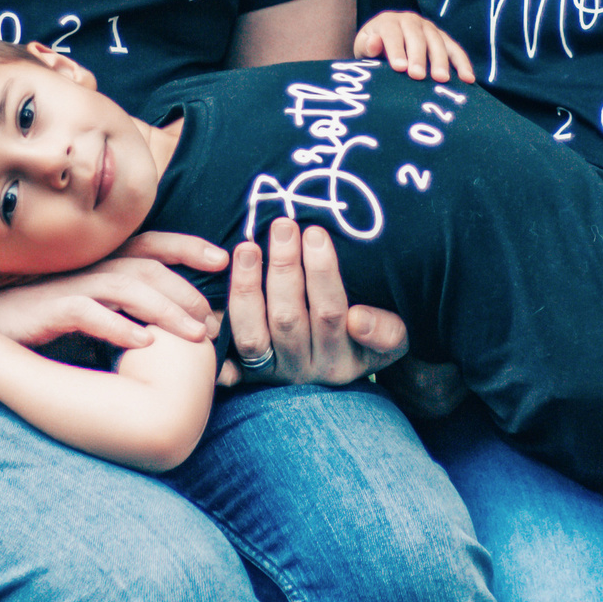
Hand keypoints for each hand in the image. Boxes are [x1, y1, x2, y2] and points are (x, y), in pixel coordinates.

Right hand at [0, 242, 221, 352]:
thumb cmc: (38, 317)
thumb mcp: (85, 302)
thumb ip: (119, 299)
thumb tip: (164, 317)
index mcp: (100, 261)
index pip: (151, 243)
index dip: (188, 246)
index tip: (223, 258)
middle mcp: (89, 267)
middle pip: (148, 267)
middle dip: (187, 290)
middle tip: (214, 320)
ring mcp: (71, 285)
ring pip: (128, 288)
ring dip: (166, 311)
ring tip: (195, 334)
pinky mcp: (51, 308)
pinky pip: (90, 313)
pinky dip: (119, 327)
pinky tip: (144, 343)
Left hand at [224, 217, 409, 384]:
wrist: (342, 372)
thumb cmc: (370, 340)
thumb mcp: (394, 339)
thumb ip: (385, 331)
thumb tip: (358, 320)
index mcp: (344, 359)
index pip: (331, 312)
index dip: (321, 273)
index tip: (315, 233)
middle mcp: (306, 369)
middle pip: (288, 318)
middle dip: (283, 267)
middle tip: (282, 225)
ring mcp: (273, 374)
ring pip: (252, 335)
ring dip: (247, 289)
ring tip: (247, 247)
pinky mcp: (246, 376)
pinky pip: (226, 357)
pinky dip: (216, 333)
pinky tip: (208, 303)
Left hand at [353, 10, 475, 83]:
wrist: (384, 44)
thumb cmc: (372, 50)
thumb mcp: (363, 48)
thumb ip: (367, 46)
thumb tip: (374, 41)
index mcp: (388, 21)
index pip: (392, 33)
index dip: (396, 49)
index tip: (399, 68)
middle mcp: (410, 20)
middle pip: (416, 36)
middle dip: (418, 56)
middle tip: (418, 76)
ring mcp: (429, 28)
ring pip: (437, 41)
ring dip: (440, 60)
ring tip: (441, 79)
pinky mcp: (442, 38)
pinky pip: (454, 49)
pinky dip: (462, 63)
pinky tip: (468, 78)